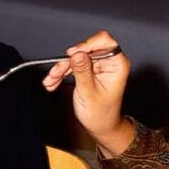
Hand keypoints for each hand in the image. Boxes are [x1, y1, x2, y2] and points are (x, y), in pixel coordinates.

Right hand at [42, 31, 133, 156]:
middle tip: (56, 72)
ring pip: (76, 58)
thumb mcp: (89, 92)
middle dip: (68, 61)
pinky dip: (62, 73)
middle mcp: (108, 62)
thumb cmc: (101, 114)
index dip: (86, 44)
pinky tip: (52, 82)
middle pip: (85, 49)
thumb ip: (82, 71)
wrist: (101, 127)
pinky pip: (73, 66)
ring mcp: (98, 66)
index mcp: (117, 64)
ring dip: (61, 69)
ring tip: (50, 81)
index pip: (104, 41)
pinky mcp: (89, 70)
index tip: (73, 54)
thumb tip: (77, 53)